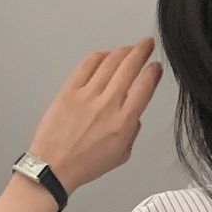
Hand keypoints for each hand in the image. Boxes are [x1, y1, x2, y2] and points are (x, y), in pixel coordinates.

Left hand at [28, 37, 163, 195]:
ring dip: (123, 50)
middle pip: (129, 67)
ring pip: (110, 61)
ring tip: (129, 47)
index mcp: (123, 123)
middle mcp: (107, 106)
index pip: (144, 88)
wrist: (54, 166)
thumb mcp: (120, 156)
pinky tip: (105, 54)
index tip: (156, 66)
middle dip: (141, 51)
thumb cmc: (84, 164)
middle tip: (147, 44)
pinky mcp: (70, 90)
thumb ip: (132, 133)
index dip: (153, 72)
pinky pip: (87, 64)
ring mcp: (87, 96)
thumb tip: (135, 116)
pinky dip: (100, 55)